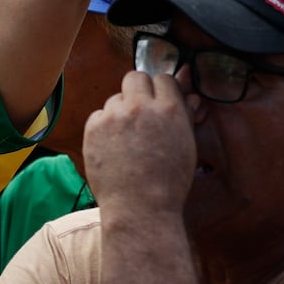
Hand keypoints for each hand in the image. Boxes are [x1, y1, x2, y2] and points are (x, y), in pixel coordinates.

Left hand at [84, 70, 198, 217]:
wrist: (139, 206)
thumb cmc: (168, 181)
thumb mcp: (186, 145)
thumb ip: (185, 115)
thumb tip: (189, 94)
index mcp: (170, 109)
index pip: (163, 78)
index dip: (160, 90)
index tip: (157, 100)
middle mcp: (140, 107)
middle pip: (135, 77)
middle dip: (138, 90)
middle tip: (139, 110)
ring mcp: (114, 116)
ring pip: (115, 98)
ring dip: (120, 111)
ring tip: (126, 138)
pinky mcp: (93, 127)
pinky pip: (98, 115)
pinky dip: (103, 126)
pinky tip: (112, 146)